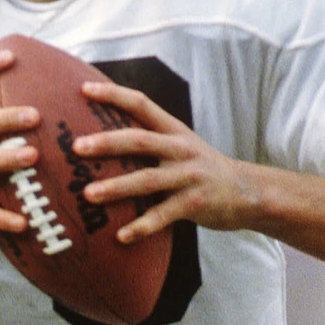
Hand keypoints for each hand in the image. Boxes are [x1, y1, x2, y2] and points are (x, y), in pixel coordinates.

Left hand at [73, 80, 260, 242]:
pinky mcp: (195, 204)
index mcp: (173, 130)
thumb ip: (150, 139)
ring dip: (116, 187)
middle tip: (76, 147)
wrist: (248, 192)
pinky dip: (141, 227)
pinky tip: (120, 235)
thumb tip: (100, 137)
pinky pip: (163, 216)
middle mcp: (180, 149)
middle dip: (106, 143)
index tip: (83, 89)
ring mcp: (188, 176)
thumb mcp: (181, 145)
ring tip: (88, 194)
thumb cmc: (202, 168)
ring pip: (147, 180)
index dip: (113, 95)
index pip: (141, 104)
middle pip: (139, 140)